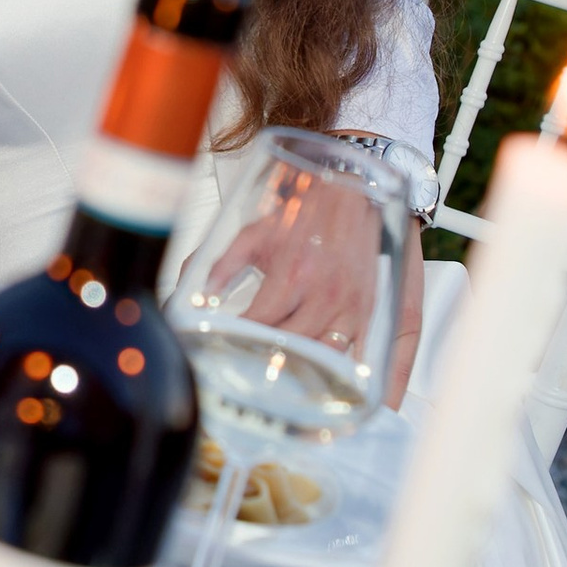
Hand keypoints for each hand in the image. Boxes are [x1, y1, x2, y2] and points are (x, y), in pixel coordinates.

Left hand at [197, 176, 387, 364]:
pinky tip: (324, 372)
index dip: (241, 338)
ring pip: (322, 353)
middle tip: (250, 363)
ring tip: (281, 370)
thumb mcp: (253, 233)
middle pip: (291, 344)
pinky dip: (339, 364)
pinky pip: (356, 348)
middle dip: (268, 355)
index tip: (228, 346)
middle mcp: (322, 293)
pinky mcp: (366, 309)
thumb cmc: (301, 215)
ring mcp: (348, 304)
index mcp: (292, 274)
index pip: (261, 322)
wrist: (345, 194)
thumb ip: (222, 264)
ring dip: (301, 363)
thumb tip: (201, 294)